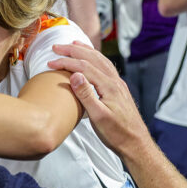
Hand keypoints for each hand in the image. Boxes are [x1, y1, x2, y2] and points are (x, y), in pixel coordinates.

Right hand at [48, 41, 149, 157]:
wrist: (136, 143)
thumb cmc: (117, 134)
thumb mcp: (98, 117)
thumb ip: (86, 95)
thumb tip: (75, 75)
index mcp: (108, 86)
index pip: (83, 67)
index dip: (65, 62)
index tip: (50, 62)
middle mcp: (114, 81)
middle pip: (92, 58)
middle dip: (73, 50)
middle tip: (57, 47)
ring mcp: (118, 84)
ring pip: (101, 60)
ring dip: (85, 50)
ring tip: (73, 44)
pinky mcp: (118, 89)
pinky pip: (106, 67)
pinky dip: (95, 58)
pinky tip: (92, 60)